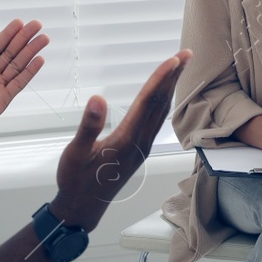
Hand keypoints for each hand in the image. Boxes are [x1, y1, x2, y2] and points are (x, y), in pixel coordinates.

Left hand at [0, 20, 49, 152]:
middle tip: (37, 25)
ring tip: (43, 39)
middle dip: (24, 39)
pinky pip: (18, 84)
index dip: (8, 35)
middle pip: (11, 53)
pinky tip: (39, 60)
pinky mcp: (1, 101)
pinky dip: (29, 72)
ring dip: (31, 52)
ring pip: (18, 65)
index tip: (19, 22)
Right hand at [51, 50, 190, 231]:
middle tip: (187, 53)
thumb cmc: (76, 181)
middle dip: (173, 76)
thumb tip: (97, 99)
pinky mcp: (139, 149)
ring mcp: (141, 147)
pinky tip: (163, 94)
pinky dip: (162, 101)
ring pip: (161, 111)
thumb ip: (88, 127)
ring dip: (170, 87)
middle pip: (160, 103)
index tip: (173, 59)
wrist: (83, 207)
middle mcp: (139, 142)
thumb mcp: (75, 154)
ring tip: (179, 67)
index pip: (147, 103)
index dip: (160, 79)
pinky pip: (156, 120)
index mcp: (125, 140)